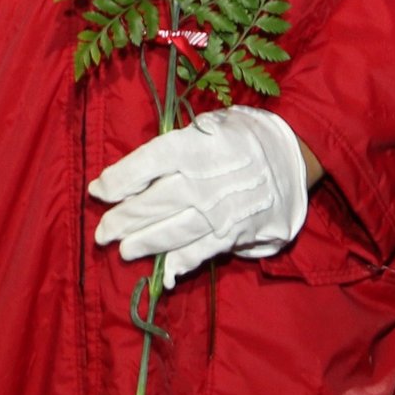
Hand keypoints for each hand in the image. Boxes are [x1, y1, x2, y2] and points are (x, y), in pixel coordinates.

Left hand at [89, 107, 309, 283]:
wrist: (295, 156)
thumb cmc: (246, 136)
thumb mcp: (213, 123)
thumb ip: (178, 145)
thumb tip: (137, 173)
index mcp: (196, 145)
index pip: (149, 162)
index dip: (120, 178)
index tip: (99, 190)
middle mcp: (206, 179)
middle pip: (156, 201)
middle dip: (124, 218)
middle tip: (102, 231)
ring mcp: (221, 209)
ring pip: (175, 229)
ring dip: (146, 242)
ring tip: (124, 250)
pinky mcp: (236, 232)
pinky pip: (203, 249)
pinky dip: (183, 261)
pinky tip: (165, 270)